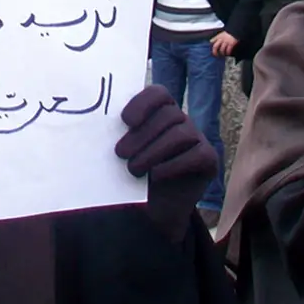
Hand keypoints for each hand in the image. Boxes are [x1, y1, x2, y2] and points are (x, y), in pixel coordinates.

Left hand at [116, 85, 216, 241]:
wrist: (153, 209)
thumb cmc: (133, 174)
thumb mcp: (122, 153)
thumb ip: (117, 137)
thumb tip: (95, 126)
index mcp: (159, 112)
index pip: (158, 94)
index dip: (143, 103)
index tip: (125, 121)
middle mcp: (181, 121)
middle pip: (168, 114)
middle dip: (142, 134)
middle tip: (120, 153)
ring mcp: (197, 138)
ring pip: (181, 134)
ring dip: (153, 151)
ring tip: (133, 169)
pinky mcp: (209, 159)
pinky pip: (197, 155)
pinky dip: (174, 165)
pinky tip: (156, 175)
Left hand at [210, 31, 238, 56]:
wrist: (236, 30)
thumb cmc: (229, 32)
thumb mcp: (222, 33)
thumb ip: (218, 37)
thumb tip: (214, 42)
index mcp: (218, 36)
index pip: (212, 41)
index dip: (210, 45)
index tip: (211, 48)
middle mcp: (221, 39)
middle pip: (215, 47)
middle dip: (214, 52)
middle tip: (215, 55)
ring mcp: (226, 42)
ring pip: (222, 50)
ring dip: (222, 53)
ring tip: (223, 55)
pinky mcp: (231, 44)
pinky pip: (228, 50)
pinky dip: (228, 53)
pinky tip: (228, 54)